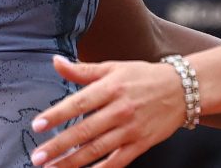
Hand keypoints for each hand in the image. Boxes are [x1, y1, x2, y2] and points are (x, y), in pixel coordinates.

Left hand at [30, 56, 184, 166]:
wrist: (183, 89)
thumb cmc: (143, 76)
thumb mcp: (114, 67)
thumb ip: (83, 70)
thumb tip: (55, 61)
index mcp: (112, 87)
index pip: (79, 102)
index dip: (57, 114)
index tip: (37, 125)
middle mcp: (121, 109)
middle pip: (85, 130)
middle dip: (59, 145)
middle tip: (37, 157)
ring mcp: (131, 129)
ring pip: (97, 149)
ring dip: (72, 161)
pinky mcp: (141, 144)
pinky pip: (117, 161)